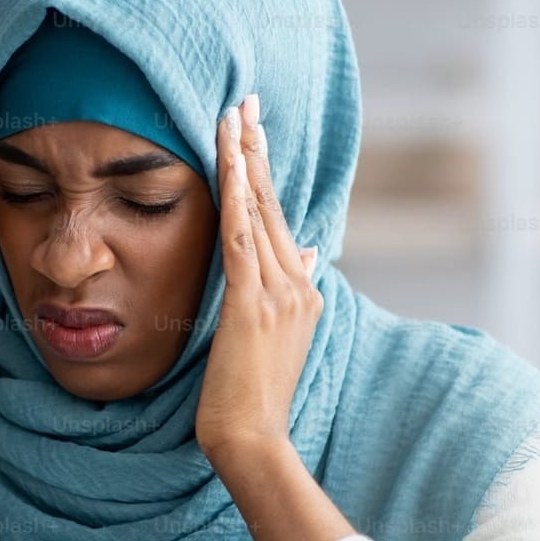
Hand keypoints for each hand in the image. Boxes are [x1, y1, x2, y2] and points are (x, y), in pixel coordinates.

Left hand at [195, 93, 320, 475]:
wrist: (252, 439)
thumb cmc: (252, 398)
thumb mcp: (277, 337)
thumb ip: (292, 291)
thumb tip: (312, 247)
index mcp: (303, 291)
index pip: (280, 219)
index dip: (264, 173)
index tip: (252, 131)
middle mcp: (298, 284)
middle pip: (274, 204)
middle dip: (256, 149)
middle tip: (245, 101)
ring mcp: (280, 293)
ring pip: (260, 212)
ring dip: (244, 159)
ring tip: (233, 115)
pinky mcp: (254, 304)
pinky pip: (243, 237)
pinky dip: (235, 194)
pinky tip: (227, 161)